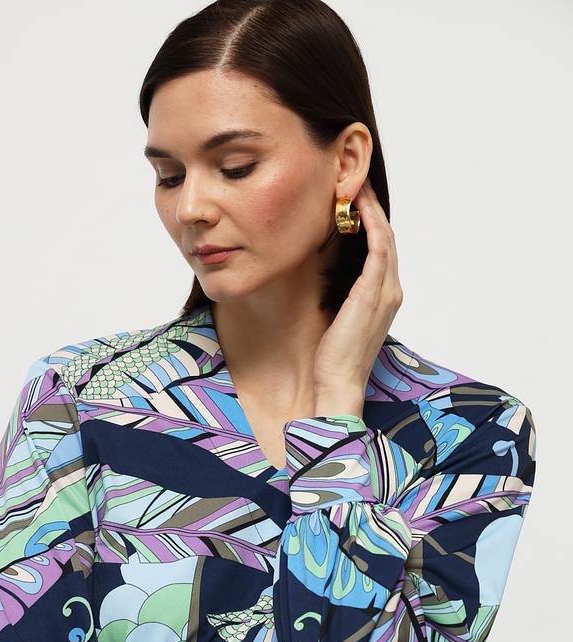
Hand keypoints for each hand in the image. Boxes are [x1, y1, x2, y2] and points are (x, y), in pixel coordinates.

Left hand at [313, 178, 403, 401]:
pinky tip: (358, 208)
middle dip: (373, 207)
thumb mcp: (340, 318)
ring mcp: (386, 291)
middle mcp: (391, 291)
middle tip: (357, 180)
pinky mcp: (374, 292)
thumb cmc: (335, 357)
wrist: (338, 382)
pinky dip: (371, 225)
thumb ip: (343, 295)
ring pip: (384, 237)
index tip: (355, 199)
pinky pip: (378, 248)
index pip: (381, 249)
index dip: (371, 221)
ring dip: (372, 209)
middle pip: (387, 237)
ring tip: (357, 185)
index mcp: (384, 297)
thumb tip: (329, 277)